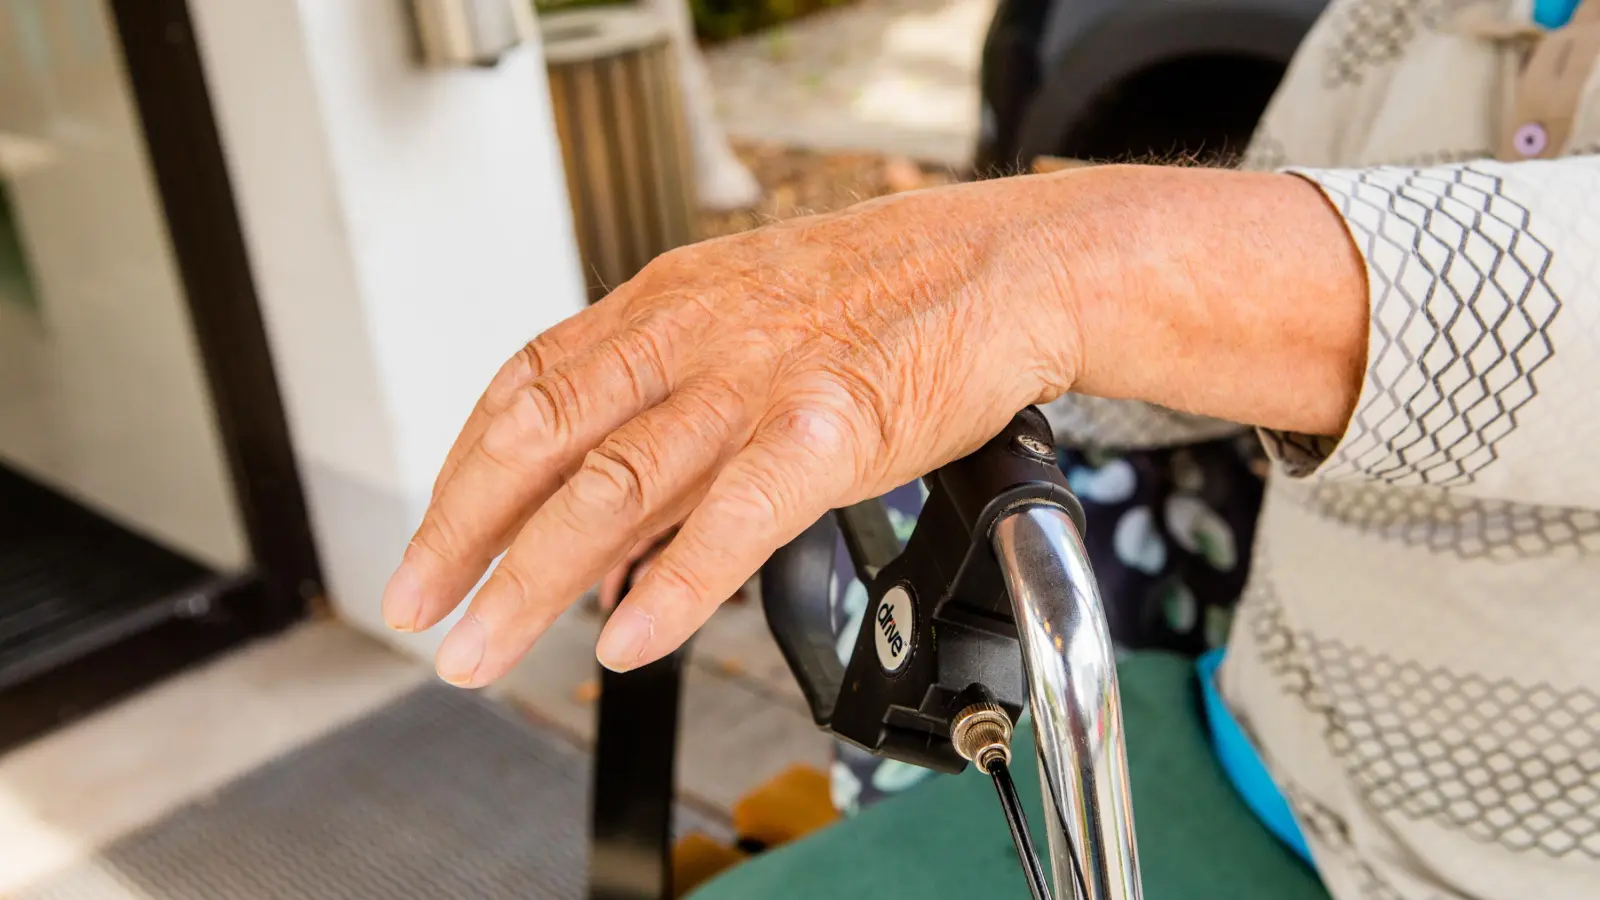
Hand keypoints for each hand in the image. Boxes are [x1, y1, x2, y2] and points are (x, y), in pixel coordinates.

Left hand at [382, 177, 1085, 684]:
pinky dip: (672, 586)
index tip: (430, 541)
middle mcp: (689, 336)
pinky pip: (731, 517)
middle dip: (462, 532)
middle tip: (418, 607)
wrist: (1002, 266)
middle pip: (539, 438)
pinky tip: (626, 640)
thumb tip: (608, 539)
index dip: (463, 472)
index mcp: (664, 304)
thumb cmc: (883, 296)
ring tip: (482, 646)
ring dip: (530, 580)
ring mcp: (753, 381)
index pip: (526, 386)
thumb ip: (671, 422)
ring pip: (609, 486)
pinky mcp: (826, 428)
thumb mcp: (749, 321)